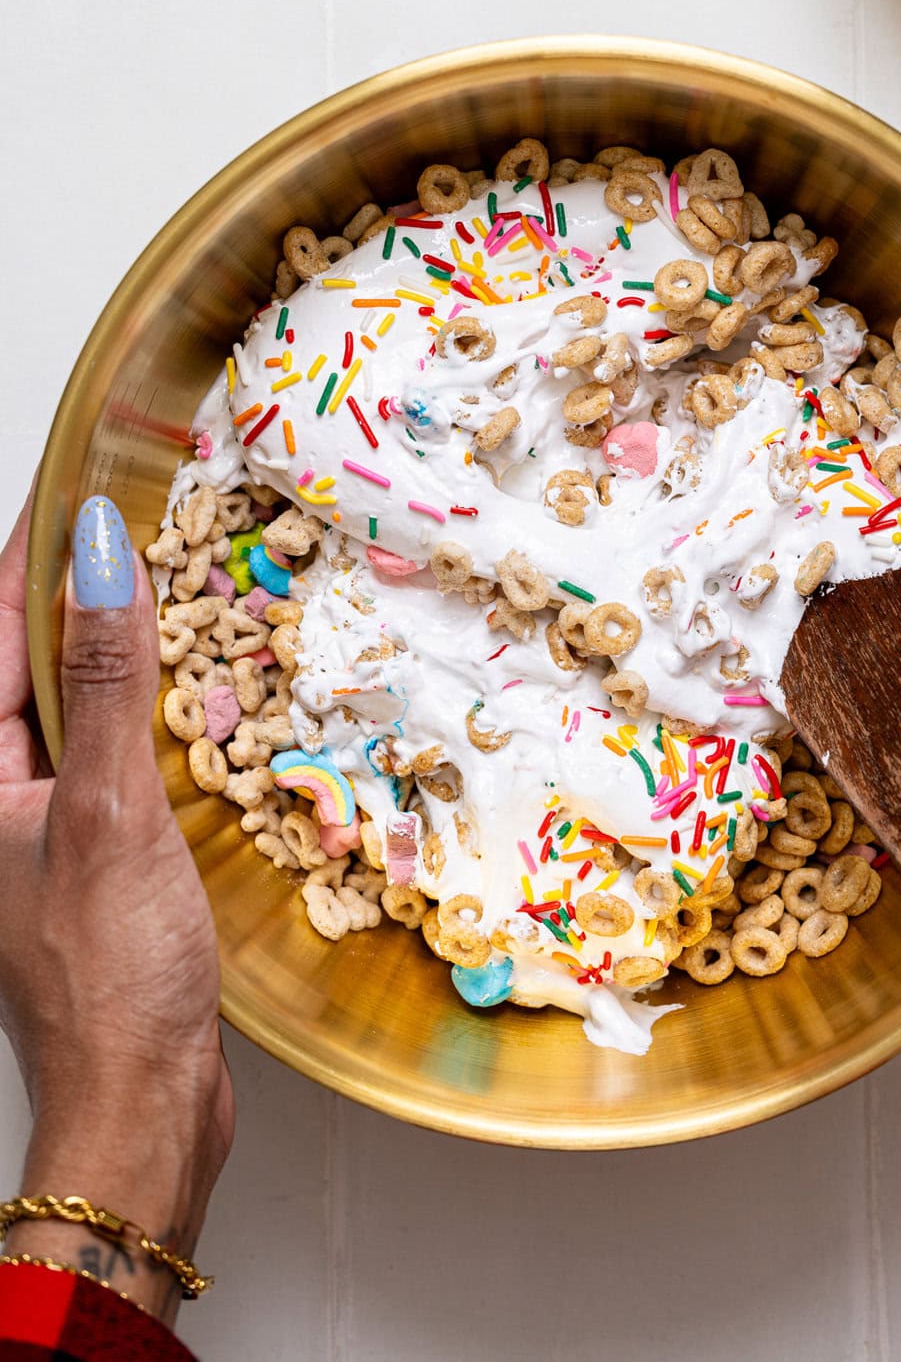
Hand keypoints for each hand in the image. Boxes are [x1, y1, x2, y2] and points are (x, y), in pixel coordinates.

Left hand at [0, 489, 231, 1322]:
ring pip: (73, 699)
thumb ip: (107, 676)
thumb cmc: (110, 974)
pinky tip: (193, 688)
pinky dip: (147, 704)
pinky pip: (111, 746)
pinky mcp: (93, 849)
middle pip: (27, 656)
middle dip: (76, 584)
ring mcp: (42, 821)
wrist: (139, 1099)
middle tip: (136, 517)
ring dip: (117, 641)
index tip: (78, 481)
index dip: (33, 550)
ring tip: (171, 580)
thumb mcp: (109, 806)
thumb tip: (99, 555)